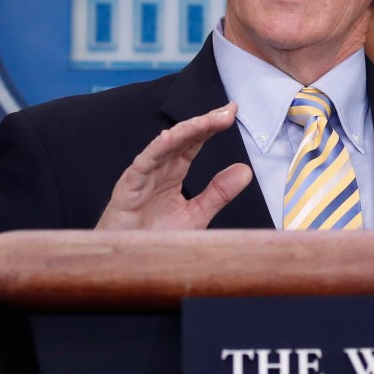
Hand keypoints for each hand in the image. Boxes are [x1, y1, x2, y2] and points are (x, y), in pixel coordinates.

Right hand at [95, 102, 252, 229]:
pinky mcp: (128, 187)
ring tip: (207, 121)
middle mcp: (159, 168)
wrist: (131, 262)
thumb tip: (245, 170)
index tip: (232, 110)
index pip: (195, 141)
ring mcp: (143, 175)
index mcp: (174, 171)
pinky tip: (169, 138)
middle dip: (205, 122)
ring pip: (164, 145)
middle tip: (228, 110)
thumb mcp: (197, 214)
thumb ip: (219, 192)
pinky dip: (155, 150)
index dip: (212, 125)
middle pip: (183, 137)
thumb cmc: (155, 238)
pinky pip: (143, 164)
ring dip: (186, 130)